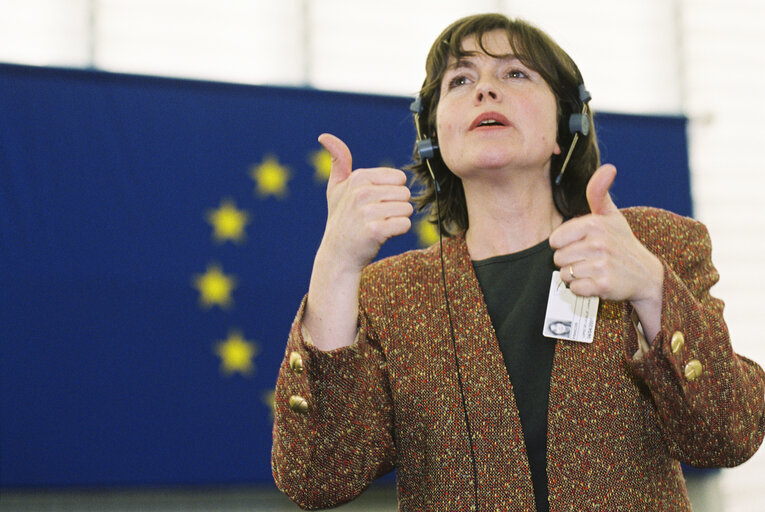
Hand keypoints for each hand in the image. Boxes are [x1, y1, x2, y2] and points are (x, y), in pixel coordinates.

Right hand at [303, 134, 412, 350]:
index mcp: (358, 178)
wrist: (338, 254)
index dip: (390, 193)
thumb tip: (324, 136)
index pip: (399, 179)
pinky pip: (404, 225)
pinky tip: (382, 235)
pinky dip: (398, 232)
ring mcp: (367, 212)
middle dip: (395, 207)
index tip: (373, 203)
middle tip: (376, 217)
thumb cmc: (341, 219)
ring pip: (407, 210)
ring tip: (378, 226)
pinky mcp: (375, 231)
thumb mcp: (336, 188)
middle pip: (405, 194)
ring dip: (397, 220)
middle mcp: (361, 193)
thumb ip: (338, 161)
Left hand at [549, 164, 662, 339]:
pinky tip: (595, 282)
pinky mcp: (603, 285)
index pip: (555, 240)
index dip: (565, 244)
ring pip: (564, 274)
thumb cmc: (623, 243)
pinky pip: (575, 288)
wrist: (646, 274)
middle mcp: (598, 243)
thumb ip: (599, 193)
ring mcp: (602, 264)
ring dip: (576, 276)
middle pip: (558, 258)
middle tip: (590, 259)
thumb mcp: (611, 216)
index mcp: (594, 224)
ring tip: (593, 270)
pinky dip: (582, 289)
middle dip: (570, 261)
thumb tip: (607, 168)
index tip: (582, 244)